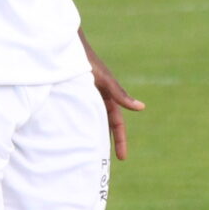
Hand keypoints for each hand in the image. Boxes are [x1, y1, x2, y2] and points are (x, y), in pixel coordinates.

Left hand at [82, 33, 143, 160]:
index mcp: (108, 96)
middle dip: (108, 142)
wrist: (67, 46)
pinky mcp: (72, 94)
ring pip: (91, 120)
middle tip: (106, 163)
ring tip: (88, 154)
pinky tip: (70, 136)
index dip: (120, 140)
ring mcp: (84, 96)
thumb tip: (141, 108)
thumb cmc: (87, 59)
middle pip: (105, 124)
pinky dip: (77, 125)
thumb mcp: (104, 80)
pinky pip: (77, 114)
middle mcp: (97, 98)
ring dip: (92, 134)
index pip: (116, 123)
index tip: (122, 158)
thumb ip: (120, 95)